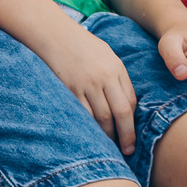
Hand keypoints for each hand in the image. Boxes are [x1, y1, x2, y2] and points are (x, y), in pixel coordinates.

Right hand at [33, 20, 139, 152]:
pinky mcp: (69, 90)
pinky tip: (90, 137)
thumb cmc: (83, 46)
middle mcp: (104, 77)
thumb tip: (127, 107)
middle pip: (120, 113)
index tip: (132, 138)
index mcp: (117, 69)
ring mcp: (86, 84)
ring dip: (106, 136)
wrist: (54, 34)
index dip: (132, 124)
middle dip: (125, 136)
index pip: (130, 102)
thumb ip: (118, 78)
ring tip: (108, 147)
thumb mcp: (107, 56)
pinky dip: (88, 128)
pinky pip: (82, 115)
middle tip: (127, 151)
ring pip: (101, 118)